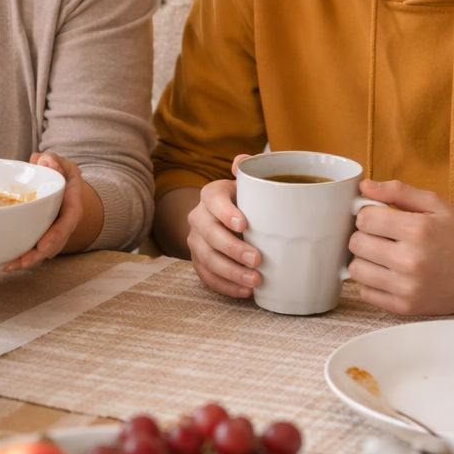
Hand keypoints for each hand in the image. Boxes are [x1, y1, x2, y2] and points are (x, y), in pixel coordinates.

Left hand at [2, 152, 103, 271]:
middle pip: (57, 241)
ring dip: (29, 259)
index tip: (43, 246)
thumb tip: (48, 162)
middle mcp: (67, 219)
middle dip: (39, 254)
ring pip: (46, 249)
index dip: (57, 234)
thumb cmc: (57, 169)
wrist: (59, 179)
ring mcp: (56, 228)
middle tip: (21, 262)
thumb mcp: (58, 161)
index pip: (69, 219)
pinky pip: (37, 247)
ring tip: (9, 266)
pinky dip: (24, 255)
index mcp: (73, 201)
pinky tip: (7, 262)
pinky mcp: (44, 233)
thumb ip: (52, 161)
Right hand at [186, 153, 261, 298]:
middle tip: (257, 259)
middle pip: (209, 234)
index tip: (243, 223)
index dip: (225, 212)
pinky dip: (226, 286)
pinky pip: (207, 277)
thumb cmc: (246, 202)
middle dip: (232, 249)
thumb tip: (242, 161)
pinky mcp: (198, 262)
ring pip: (207, 259)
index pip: (213, 200)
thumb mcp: (248, 185)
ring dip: (231, 272)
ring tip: (255, 281)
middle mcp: (198, 217)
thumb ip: (250, 171)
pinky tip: (246, 292)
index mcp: (211, 195)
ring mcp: (196, 242)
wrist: (228, 219)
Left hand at [347, 178, 453, 313]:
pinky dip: (371, 282)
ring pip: (356, 269)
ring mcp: (407, 287)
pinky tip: (388, 273)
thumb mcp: (436, 205)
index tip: (380, 217)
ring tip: (383, 254)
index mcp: (418, 230)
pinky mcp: (404, 307)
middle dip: (364, 235)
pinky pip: (365, 292)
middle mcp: (410, 260)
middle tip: (381, 236)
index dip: (368, 214)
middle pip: (356, 243)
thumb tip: (365, 186)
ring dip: (364, 259)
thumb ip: (399, 192)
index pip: (364, 218)